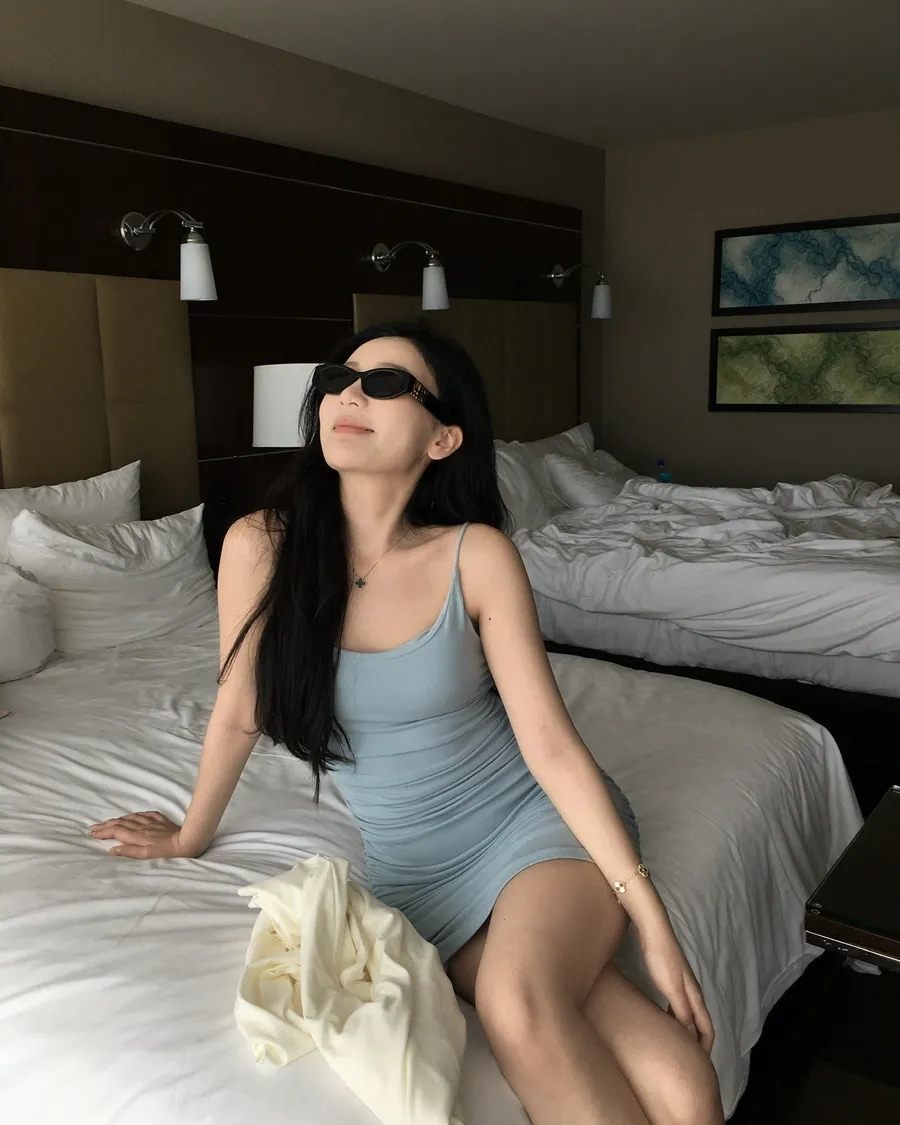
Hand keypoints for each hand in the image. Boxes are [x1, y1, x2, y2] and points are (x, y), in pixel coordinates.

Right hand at [88, 811, 201, 859]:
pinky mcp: (161, 820)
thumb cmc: (167, 851)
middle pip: (120, 823)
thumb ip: (129, 851)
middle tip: (93, 826)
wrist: (187, 841)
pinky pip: (146, 814)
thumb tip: (112, 849)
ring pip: (131, 817)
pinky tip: (134, 814)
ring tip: (109, 821)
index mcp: (137, 836)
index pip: (116, 831)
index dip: (103, 832)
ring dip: (118, 819)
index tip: (92, 833)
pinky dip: (136, 814)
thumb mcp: (147, 855)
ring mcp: (151, 822)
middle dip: (106, 824)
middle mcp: (142, 827)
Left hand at [640, 930, 714, 1054]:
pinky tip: (663, 1020)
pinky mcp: (671, 978)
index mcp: (695, 995)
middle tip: (689, 1060)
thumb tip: (690, 1034)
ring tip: (677, 1045)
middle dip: (698, 1042)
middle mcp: (693, 991)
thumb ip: (682, 1010)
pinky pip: (678, 1005)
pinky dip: (675, 1017)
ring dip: (686, 1030)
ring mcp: (682, 984)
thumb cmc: (661, 958)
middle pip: (700, 1023)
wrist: (653, 930)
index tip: (700, 1065)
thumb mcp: (671, 987)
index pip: (707, 1028)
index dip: (705, 1047)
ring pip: (689, 1014)